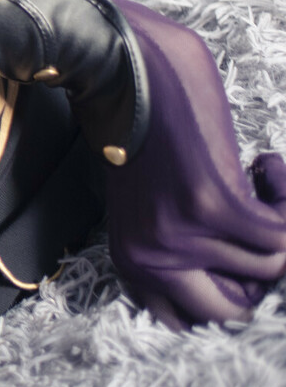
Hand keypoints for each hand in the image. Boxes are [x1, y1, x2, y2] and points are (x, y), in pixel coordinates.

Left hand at [104, 0, 285, 326]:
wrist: (117, 69)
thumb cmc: (134, 124)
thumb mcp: (143, 200)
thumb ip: (172, 239)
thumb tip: (226, 270)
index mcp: (131, 259)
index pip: (190, 317)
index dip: (228, 286)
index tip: (235, 244)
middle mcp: (152, 258)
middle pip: (235, 309)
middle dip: (259, 268)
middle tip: (258, 220)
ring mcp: (183, 236)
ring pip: (271, 265)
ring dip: (280, 219)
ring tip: (261, 178)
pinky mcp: (215, 205)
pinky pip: (284, 232)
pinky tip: (268, 163)